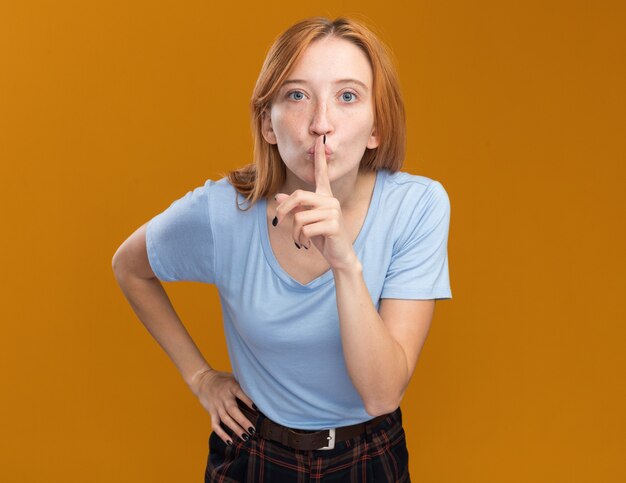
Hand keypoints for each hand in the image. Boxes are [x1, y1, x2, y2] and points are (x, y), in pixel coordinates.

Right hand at [189, 368, 256, 444]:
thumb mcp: (234, 377)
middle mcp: (224, 397)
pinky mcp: (212, 412)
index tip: (257, 409)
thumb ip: (244, 383)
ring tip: (245, 437)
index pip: (240, 393)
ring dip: (235, 429)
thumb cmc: (223, 379)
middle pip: (233, 410)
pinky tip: (230, 442)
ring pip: (226, 419)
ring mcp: (217, 406)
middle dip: (242, 421)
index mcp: (231, 386)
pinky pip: (215, 425)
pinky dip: (222, 434)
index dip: (248, 401)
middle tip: (252, 430)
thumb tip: (261, 389)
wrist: (203, 380)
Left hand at [274, 134, 356, 269]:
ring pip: (299, 217)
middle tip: (277, 222)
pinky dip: (300, 239)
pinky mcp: (333, 224)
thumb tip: (278, 197)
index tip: (320, 140)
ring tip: (299, 240)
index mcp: (325, 197)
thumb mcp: (305, 222)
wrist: (339, 256)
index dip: (320, 158)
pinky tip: (305, 245)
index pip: (322, 174)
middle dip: (283, 210)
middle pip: (299, 196)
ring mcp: (333, 211)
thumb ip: (294, 208)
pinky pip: (305, 228)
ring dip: (293, 232)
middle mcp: (331, 201)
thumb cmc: (322, 238)